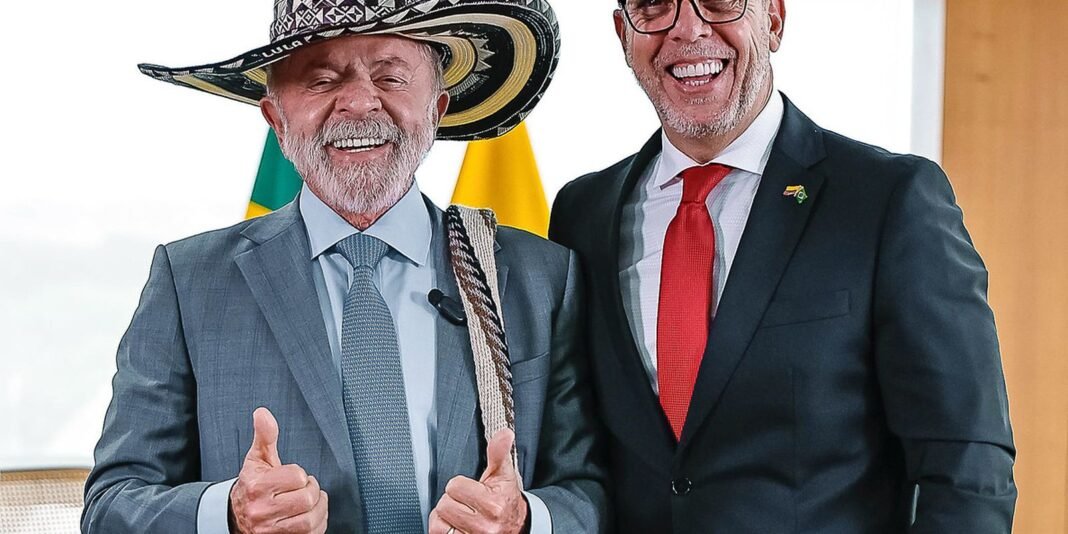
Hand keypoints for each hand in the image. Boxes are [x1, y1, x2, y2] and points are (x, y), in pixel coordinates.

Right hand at [229, 407, 328, 533]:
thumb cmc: (252, 484)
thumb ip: (265, 436)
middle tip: (306, 488)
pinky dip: (318, 525)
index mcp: (256, 486)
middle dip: (312, 491)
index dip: (300, 474)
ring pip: (310, 520)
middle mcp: (260, 510)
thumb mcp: (257, 458)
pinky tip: (312, 515)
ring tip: (312, 501)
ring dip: (319, 508)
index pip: (296, 477)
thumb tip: (262, 413)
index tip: (295, 476)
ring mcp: (269, 529)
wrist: (236, 515)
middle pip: (306, 499)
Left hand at [429, 429, 528, 533]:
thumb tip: (504, 433)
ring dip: (445, 518)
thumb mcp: (504, 475)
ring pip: (439, 523)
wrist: (518, 526)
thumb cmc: (506, 499)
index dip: (460, 485)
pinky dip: (443, 530)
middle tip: (466, 503)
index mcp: (493, 505)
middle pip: (444, 505)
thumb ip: (499, 453)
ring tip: (459, 515)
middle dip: (452, 501)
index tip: (471, 489)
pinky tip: (455, 525)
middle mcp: (484, 526)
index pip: (454, 487)